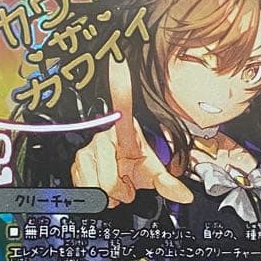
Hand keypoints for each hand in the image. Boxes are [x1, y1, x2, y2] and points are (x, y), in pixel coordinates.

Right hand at [70, 55, 192, 206]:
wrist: (117, 175)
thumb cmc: (134, 165)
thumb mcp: (153, 173)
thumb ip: (168, 184)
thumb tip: (185, 196)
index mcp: (124, 133)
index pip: (122, 109)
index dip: (121, 89)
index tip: (119, 63)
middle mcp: (102, 138)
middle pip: (110, 181)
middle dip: (121, 191)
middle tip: (127, 184)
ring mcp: (86, 152)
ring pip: (97, 188)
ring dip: (109, 196)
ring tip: (117, 186)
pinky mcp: (74, 165)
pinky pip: (85, 190)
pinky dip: (97, 197)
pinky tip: (103, 187)